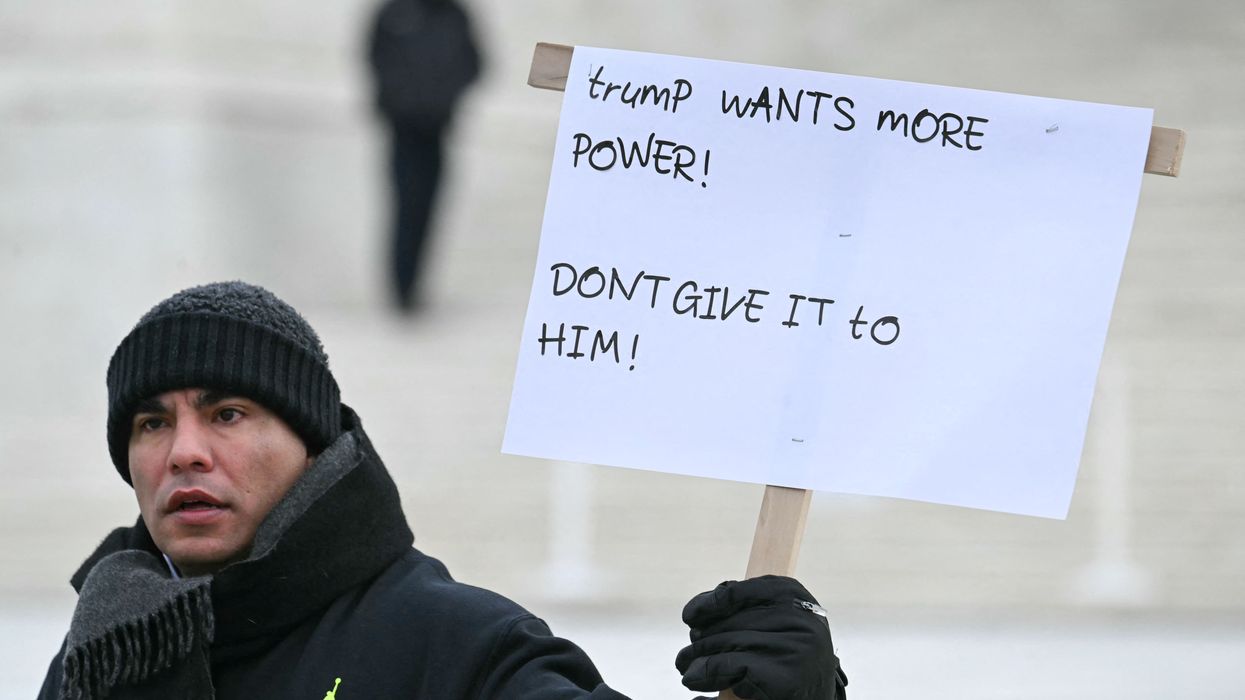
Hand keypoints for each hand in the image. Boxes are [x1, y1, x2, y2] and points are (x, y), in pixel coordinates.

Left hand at [675, 575, 846, 699]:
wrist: (817, 694)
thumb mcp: (773, 621)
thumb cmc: (787, 655)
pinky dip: (712, 677)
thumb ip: (741, 610)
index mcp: (791, 594)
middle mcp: (798, 617)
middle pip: (730, 623)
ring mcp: (796, 647)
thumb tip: (694, 615)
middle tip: (684, 657)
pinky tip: (702, 683)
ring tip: (687, 672)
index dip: (709, 604)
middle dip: (702, 641)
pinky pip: (733, 669)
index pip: (739, 591)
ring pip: (728, 646)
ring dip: (698, 662)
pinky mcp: (787, 676)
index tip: (689, 618)